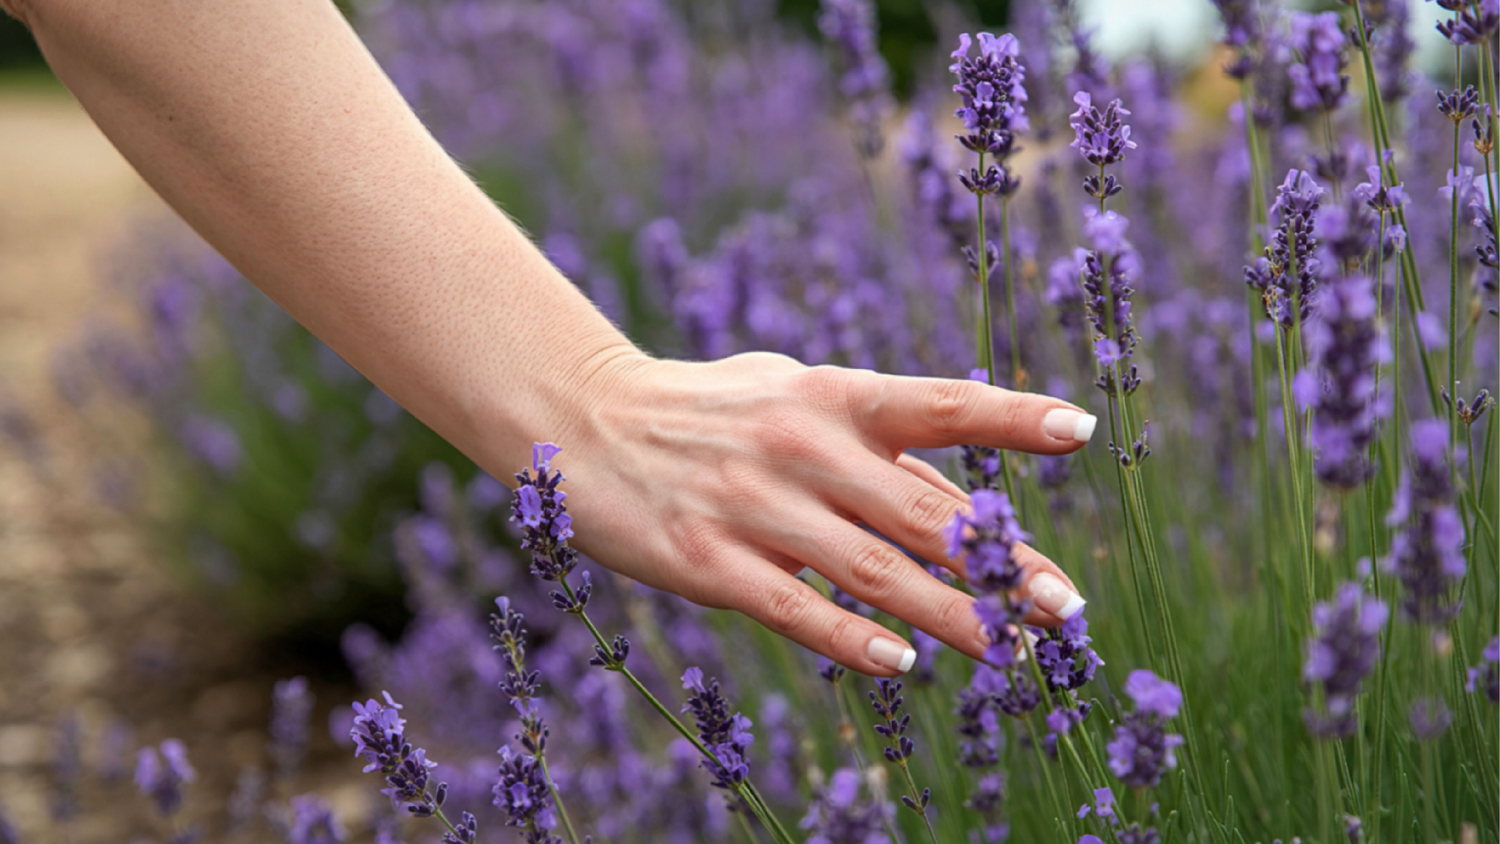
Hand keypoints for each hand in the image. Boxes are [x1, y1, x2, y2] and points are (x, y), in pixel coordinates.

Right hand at [525, 350, 1096, 676]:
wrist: (582, 419)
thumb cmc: (704, 407)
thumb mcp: (785, 387)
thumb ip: (863, 428)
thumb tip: (947, 476)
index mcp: (831, 395)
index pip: (937, 403)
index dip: (1010, 418)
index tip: (1079, 432)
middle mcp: (801, 445)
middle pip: (922, 513)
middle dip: (1001, 564)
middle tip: (1067, 607)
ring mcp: (754, 505)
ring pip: (872, 573)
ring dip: (949, 617)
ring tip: (1012, 651)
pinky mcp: (707, 561)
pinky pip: (794, 608)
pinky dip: (851, 640)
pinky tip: (902, 665)